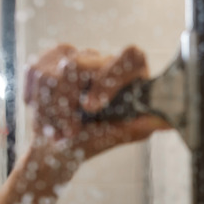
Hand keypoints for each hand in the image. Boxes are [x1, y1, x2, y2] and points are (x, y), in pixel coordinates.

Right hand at [24, 44, 169, 157]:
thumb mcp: (117, 136)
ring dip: (50, 110)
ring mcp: (76, 55)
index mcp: (130, 72)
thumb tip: (168, 122)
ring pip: (51, 73)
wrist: (59, 148)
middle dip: (66, 106)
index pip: (129, 56)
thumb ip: (139, 126)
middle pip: (77, 66)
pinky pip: (36, 72)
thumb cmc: (93, 141)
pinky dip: (35, 101)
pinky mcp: (50, 58)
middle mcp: (104, 58)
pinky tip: (45, 115)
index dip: (107, 80)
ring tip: (59, 128)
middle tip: (70, 131)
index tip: (90, 107)